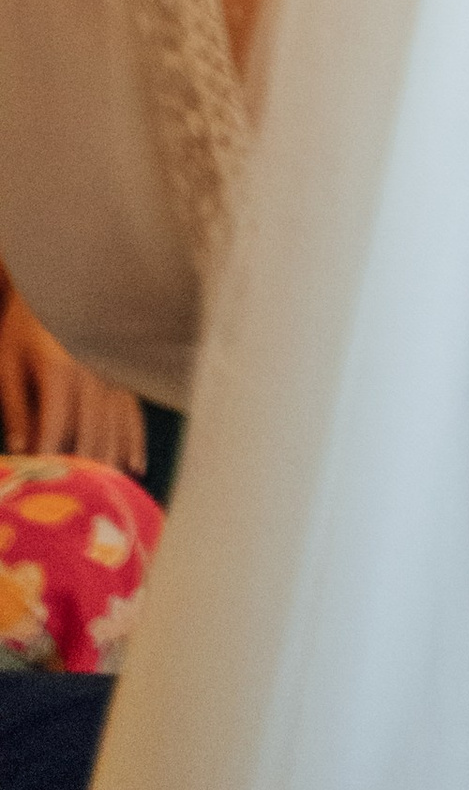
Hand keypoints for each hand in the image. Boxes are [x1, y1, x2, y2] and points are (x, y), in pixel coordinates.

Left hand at [0, 281, 146, 476]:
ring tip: (108, 494)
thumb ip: (16, 407)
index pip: (54, 428)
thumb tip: (21, 449)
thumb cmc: (24, 327)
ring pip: (116, 427)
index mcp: (59, 371)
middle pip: (91, 433)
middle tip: (80, 504)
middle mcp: (93, 375)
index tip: (42, 487)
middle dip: (84, 471)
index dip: (47, 460)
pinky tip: (135, 466)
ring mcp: (112, 374)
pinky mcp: (122, 374)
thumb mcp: (7, 363)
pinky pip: (133, 412)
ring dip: (111, 463)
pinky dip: (134, 440)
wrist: (55, 284)